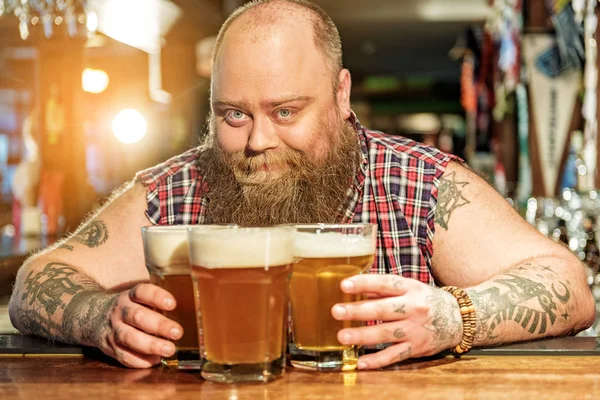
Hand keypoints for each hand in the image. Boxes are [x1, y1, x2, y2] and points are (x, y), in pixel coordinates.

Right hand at [98, 283, 183, 367]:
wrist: (91, 316)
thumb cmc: (128, 308)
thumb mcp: (138, 299)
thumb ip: (157, 304)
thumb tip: (187, 312)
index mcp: (130, 296)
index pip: (142, 292)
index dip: (157, 297)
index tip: (172, 303)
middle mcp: (120, 311)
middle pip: (137, 316)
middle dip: (159, 325)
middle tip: (178, 332)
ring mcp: (113, 330)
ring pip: (130, 338)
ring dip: (151, 345)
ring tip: (170, 349)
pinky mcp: (109, 348)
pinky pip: (124, 356)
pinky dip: (140, 360)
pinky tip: (155, 360)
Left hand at [331, 275, 462, 369]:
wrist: (457, 318)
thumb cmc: (425, 300)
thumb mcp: (409, 287)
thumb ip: (383, 288)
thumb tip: (355, 287)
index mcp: (410, 289)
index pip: (385, 284)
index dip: (364, 283)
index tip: (344, 285)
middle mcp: (414, 308)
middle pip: (384, 309)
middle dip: (358, 311)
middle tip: (336, 311)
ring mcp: (415, 330)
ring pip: (386, 334)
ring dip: (363, 336)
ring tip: (342, 337)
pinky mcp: (417, 348)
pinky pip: (395, 356)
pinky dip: (377, 360)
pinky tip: (361, 362)